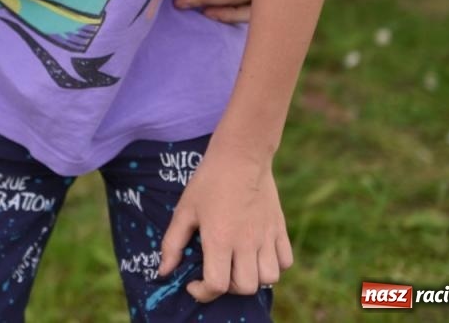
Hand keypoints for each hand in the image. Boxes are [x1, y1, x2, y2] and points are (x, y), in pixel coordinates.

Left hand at [158, 143, 291, 301]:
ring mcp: (267, 236)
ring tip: (240, 264)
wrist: (240, 156)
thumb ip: (172, 243)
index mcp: (219, 239)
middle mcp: (246, 242)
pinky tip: (259, 254)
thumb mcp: (184, 210)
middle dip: (229, 287)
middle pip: (245, 287)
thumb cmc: (208, 182)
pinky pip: (286, 261)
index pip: (217, 285)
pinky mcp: (280, 228)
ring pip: (269, 278)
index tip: (194, 284)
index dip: (203, 292)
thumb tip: (162, 272)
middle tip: (218, 271)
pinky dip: (275, 265)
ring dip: (253, 277)